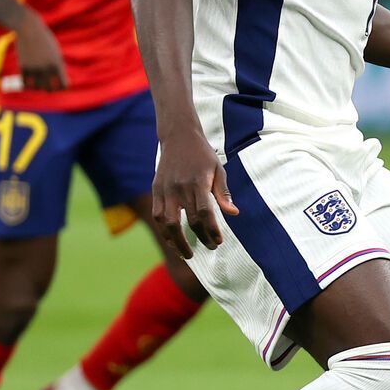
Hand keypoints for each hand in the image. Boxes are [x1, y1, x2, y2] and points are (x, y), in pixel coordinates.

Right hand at [14, 11, 68, 92]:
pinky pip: (25, 84)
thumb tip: (57, 81)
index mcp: (58, 63)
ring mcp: (34, 68)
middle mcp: (47, 68)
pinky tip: (29, 80)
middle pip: (50, 89)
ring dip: (38, 87)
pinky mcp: (23, 67)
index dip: (62, 86)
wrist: (28, 28)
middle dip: (50, 88)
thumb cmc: (44, 40)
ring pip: (37, 88)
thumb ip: (57, 66)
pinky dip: (28, 84)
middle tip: (48, 84)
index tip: (59, 83)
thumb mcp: (54, 52)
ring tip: (38, 80)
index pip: (63, 85)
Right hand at [150, 130, 237, 258]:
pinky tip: (172, 240)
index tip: (219, 241)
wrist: (178, 136)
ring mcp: (165, 189)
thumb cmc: (202, 155)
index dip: (211, 230)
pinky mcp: (156, 189)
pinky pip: (157, 215)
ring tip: (186, 253)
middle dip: (198, 239)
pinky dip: (164, 230)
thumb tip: (234, 213)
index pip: (204, 213)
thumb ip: (223, 193)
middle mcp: (179, 187)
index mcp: (197, 182)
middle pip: (185, 221)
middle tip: (209, 249)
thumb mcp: (218, 169)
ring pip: (166, 222)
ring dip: (176, 241)